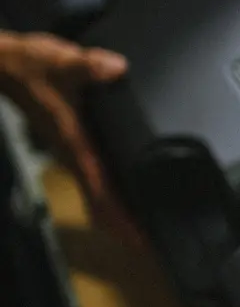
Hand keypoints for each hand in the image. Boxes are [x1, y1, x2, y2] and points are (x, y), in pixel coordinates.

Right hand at [0, 33, 140, 243]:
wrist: (3, 65)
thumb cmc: (29, 66)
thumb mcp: (60, 62)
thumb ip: (87, 67)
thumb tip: (114, 68)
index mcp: (75, 146)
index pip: (101, 192)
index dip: (122, 218)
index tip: (142, 240)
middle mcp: (74, 157)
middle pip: (102, 204)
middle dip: (127, 227)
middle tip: (157, 245)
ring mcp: (73, 154)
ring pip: (99, 195)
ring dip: (121, 214)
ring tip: (150, 230)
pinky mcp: (74, 147)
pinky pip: (96, 180)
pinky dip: (113, 196)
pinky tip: (130, 199)